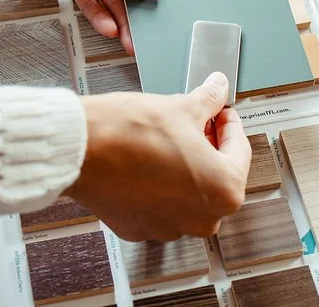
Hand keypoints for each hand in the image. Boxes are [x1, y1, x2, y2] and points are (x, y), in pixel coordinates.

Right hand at [66, 72, 250, 240]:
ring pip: (188, 192)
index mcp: (223, 190)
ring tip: (169, 138)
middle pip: (216, 175)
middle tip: (197, 121)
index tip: (220, 111)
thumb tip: (218, 90)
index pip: (239, 150)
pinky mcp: (139, 228)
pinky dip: (159, 184)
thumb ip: (209, 100)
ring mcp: (169, 227)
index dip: (228, 123)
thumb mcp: (181, 106)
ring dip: (185, 166)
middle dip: (208, 145)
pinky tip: (149, 159)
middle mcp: (201, 218)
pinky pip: (160, 205)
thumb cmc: (127, 133)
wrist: (79, 149)